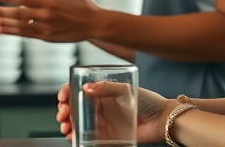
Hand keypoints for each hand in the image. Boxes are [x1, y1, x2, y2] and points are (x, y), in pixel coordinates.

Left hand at [0, 0, 99, 41]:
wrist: (95, 25)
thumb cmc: (84, 3)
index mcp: (49, 2)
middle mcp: (46, 16)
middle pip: (18, 14)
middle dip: (1, 12)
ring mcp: (46, 28)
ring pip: (20, 27)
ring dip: (4, 24)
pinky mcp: (46, 38)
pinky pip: (26, 34)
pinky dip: (12, 32)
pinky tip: (1, 29)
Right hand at [56, 83, 171, 144]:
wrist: (162, 121)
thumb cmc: (147, 101)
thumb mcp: (125, 89)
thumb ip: (106, 88)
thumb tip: (86, 87)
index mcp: (101, 92)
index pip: (78, 89)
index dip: (67, 92)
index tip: (62, 98)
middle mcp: (99, 106)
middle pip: (74, 107)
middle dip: (64, 110)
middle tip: (63, 114)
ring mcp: (101, 122)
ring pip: (77, 123)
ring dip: (68, 124)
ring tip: (66, 127)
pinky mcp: (106, 136)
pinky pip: (87, 138)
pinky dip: (76, 138)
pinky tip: (72, 137)